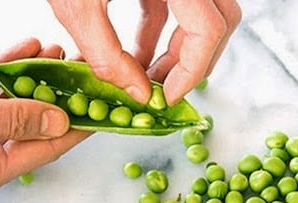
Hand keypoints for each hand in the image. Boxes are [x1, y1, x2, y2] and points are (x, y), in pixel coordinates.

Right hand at [0, 38, 89, 202]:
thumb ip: (13, 122)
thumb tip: (58, 122)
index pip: (41, 152)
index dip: (74, 129)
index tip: (101, 112)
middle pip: (28, 129)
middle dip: (54, 97)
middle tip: (81, 74)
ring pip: (8, 108)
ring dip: (31, 80)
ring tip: (56, 53)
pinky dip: (2, 74)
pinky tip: (24, 52)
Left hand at [47, 0, 240, 104]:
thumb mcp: (78, 3)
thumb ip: (107, 53)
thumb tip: (138, 93)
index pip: (208, 30)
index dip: (192, 71)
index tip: (167, 98)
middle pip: (219, 22)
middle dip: (194, 62)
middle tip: (163, 91)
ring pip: (204, 15)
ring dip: (180, 50)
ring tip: (148, 78)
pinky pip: (179, 4)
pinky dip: (162, 32)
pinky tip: (138, 55)